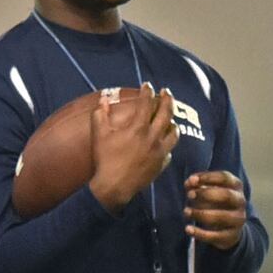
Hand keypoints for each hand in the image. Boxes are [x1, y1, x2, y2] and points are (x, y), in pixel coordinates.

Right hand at [90, 87, 176, 208]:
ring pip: (174, 133)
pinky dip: (167, 144)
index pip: (146, 104)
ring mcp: (159, 152)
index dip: (147, 92)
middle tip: (166, 92)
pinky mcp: (161, 165)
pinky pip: (169, 151)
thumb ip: (100, 114)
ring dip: (172, 122)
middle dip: (167, 100)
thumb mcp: (98, 134)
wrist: (114, 187)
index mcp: (138, 128)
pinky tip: (164, 143)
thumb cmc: (105, 160)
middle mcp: (152, 138)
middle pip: (166, 114)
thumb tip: (103, 99)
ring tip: (170, 119)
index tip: (147, 85)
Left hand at [184, 165, 246, 249]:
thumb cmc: (215, 202)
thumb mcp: (208, 190)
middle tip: (189, 195)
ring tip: (186, 212)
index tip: (191, 180)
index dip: (208, 177)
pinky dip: (200, 233)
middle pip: (226, 195)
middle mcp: (240, 201)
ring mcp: (238, 220)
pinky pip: (215, 236)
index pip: (225, 178)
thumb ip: (197, 184)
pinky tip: (188, 229)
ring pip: (221, 217)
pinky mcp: (231, 236)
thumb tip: (189, 183)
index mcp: (236, 186)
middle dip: (206, 194)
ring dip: (200, 214)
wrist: (230, 227)